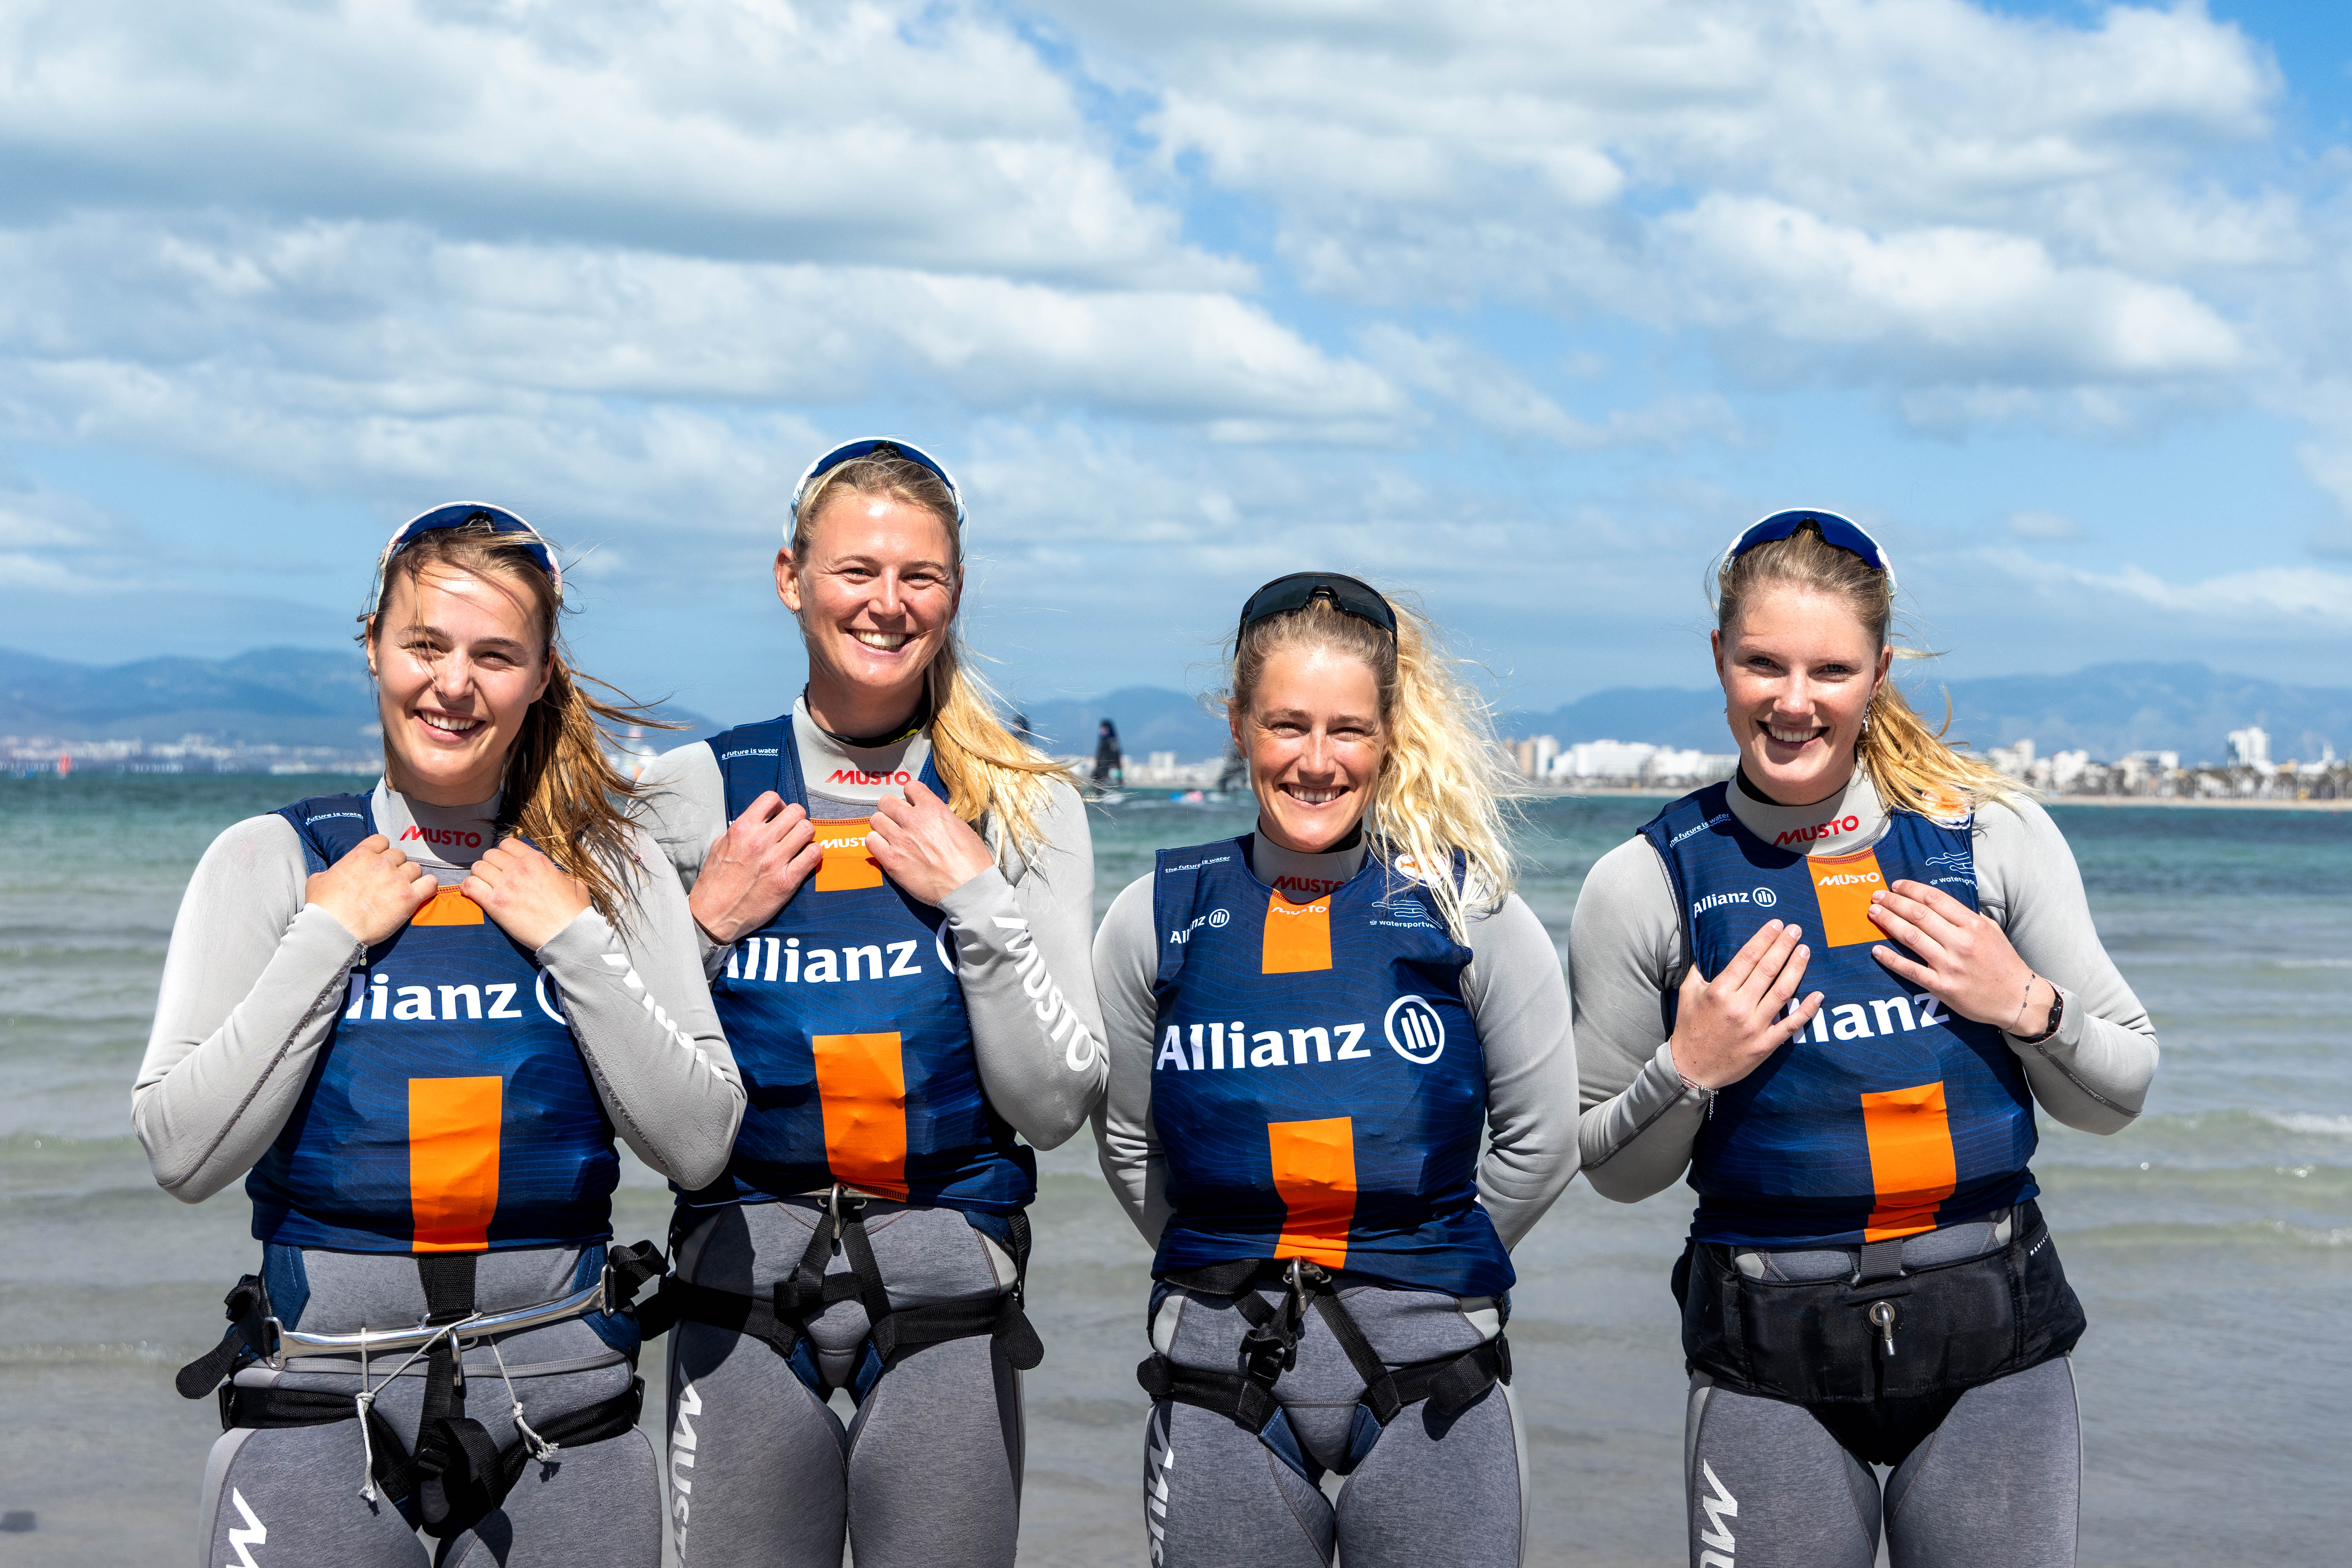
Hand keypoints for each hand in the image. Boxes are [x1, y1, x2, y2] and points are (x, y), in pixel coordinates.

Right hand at [306, 834, 437, 945]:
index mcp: (360, 855)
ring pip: (415, 868)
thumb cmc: (322, 907)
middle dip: (396, 866)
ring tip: (401, 890)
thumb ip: (331, 871)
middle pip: (400, 855)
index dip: (382, 851)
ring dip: (410, 877)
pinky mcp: (408, 897)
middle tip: (388, 881)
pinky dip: (428, 887)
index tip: (380, 862)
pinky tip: (422, 892)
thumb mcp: (318, 880)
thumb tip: (333, 874)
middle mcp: (381, 863)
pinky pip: (430, 884)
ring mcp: (397, 879)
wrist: (333, 929)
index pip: (381, 840)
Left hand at [463, 838, 591, 951]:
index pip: (507, 844)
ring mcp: (505, 884)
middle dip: (490, 865)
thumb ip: (559, 874)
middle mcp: (518, 868)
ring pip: (477, 867)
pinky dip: (468, 888)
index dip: (503, 853)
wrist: (567, 933)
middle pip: (489, 854)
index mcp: (537, 860)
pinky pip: (470, 886)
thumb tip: (556, 877)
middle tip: (493, 878)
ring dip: (478, 876)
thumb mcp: (574, 883)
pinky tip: (473, 894)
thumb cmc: (574, 912)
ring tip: (483, 886)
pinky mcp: (495, 903)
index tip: (504, 864)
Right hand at [688, 792, 820, 944]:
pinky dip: (813, 853)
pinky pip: (814, 854)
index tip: (778, 815)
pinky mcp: (787, 881)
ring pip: (807, 829)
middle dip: (796, 818)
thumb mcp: (719, 846)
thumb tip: (759, 819)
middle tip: (792, 830)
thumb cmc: (715, 882)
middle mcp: (760, 841)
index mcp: (742, 829)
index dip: (779, 805)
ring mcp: (775, 861)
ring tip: (798, 844)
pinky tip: (804, 858)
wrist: (713, 916)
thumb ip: (741, 830)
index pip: (770, 798)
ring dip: (806, 835)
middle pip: (796, 811)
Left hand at [864, 779, 994, 905]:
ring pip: (875, 820)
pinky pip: (870, 841)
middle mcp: (913, 820)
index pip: (910, 787)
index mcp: (933, 808)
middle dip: (892, 809)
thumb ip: (939, 817)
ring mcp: (900, 840)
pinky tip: (885, 848)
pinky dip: (875, 842)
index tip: (911, 803)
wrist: (968, 887)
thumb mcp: (961, 827)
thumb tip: (929, 816)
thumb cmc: (971, 861)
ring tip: (890, 835)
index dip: (910, 796)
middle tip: (897, 820)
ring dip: (882, 826)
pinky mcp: (891, 860)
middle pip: (886, 802)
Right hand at [1668, 920, 1823, 1090]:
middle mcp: (1739, 1007)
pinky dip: (1807, 1009)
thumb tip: (1707, 945)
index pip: (1747, 957)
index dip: (1764, 938)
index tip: (1776, 924)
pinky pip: (1791, 1024)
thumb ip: (1698, 969)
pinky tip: (1818, 994)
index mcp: (1719, 992)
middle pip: (1768, 969)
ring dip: (1797, 968)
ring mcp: (1755, 1027)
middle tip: (1796, 929)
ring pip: (1783, 992)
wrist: (1692, 1069)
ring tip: (1805, 950)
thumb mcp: (1687, 994)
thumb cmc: (1690, 1028)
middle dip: (1784, 946)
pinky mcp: (1766, 1045)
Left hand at [1868, 880, 2053, 1033]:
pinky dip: (1890, 959)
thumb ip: (1966, 916)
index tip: (1896, 886)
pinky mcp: (1942, 987)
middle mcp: (1960, 942)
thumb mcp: (1991, 930)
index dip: (1911, 889)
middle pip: (1918, 915)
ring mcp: (1950, 965)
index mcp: (1973, 925)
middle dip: (1894, 902)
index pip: (1935, 899)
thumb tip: (1938, 903)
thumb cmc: (2003, 962)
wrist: (2018, 998)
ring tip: (1873, 913)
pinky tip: (1876, 950)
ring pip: (1911, 937)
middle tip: (1877, 896)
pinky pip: (1910, 969)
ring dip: (1888, 922)